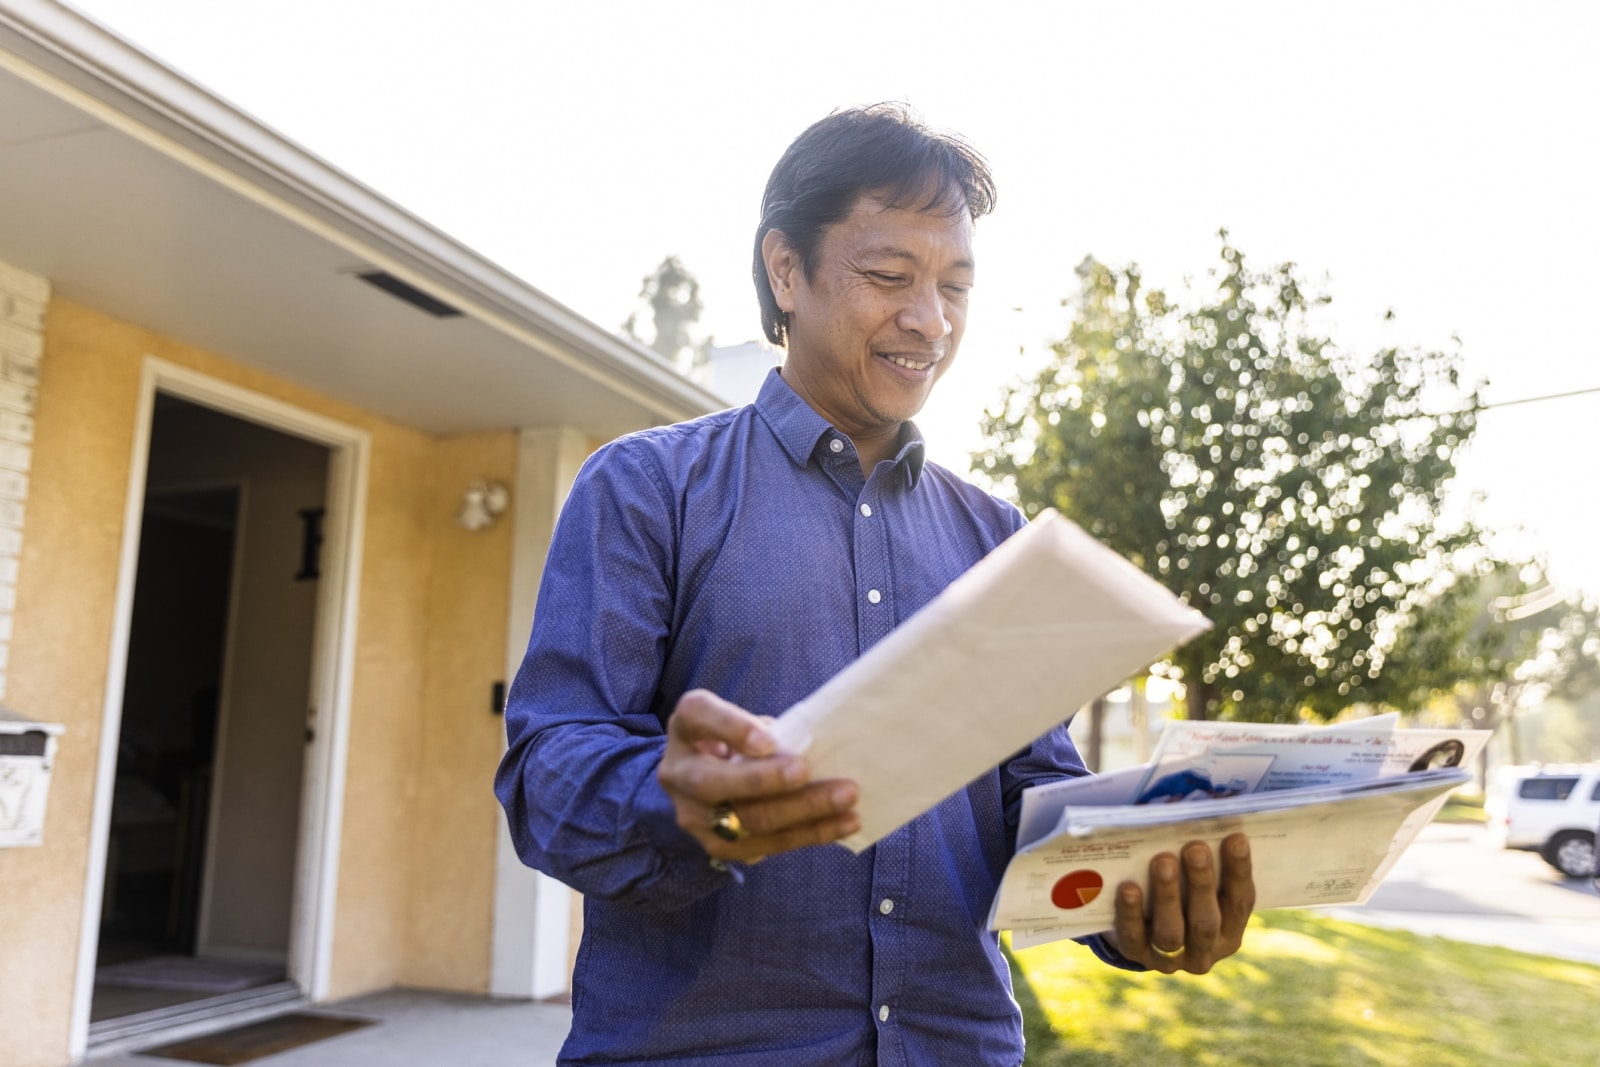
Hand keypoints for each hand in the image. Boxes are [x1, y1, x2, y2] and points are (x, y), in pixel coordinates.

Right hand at [658, 689, 859, 862]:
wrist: (700, 781)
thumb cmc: (733, 739)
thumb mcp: (740, 718)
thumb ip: (766, 727)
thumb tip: (815, 744)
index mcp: (687, 726)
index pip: (700, 717)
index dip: (734, 728)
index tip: (769, 740)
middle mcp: (679, 773)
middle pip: (715, 783)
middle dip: (766, 780)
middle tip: (807, 772)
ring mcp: (694, 816)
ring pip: (749, 820)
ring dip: (803, 811)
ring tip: (846, 799)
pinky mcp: (720, 846)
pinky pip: (768, 844)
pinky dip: (810, 833)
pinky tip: (843, 823)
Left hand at [1103, 833, 1254, 973]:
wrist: (1140, 928)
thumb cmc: (1179, 890)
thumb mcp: (1195, 878)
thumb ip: (1202, 856)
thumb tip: (1196, 811)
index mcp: (1229, 930)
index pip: (1240, 902)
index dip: (1239, 871)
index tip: (1236, 838)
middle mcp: (1205, 950)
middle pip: (1206, 921)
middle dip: (1201, 882)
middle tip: (1195, 847)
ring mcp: (1171, 958)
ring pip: (1171, 932)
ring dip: (1167, 895)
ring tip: (1162, 861)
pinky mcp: (1137, 955)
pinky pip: (1133, 937)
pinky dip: (1130, 912)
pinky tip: (1128, 888)